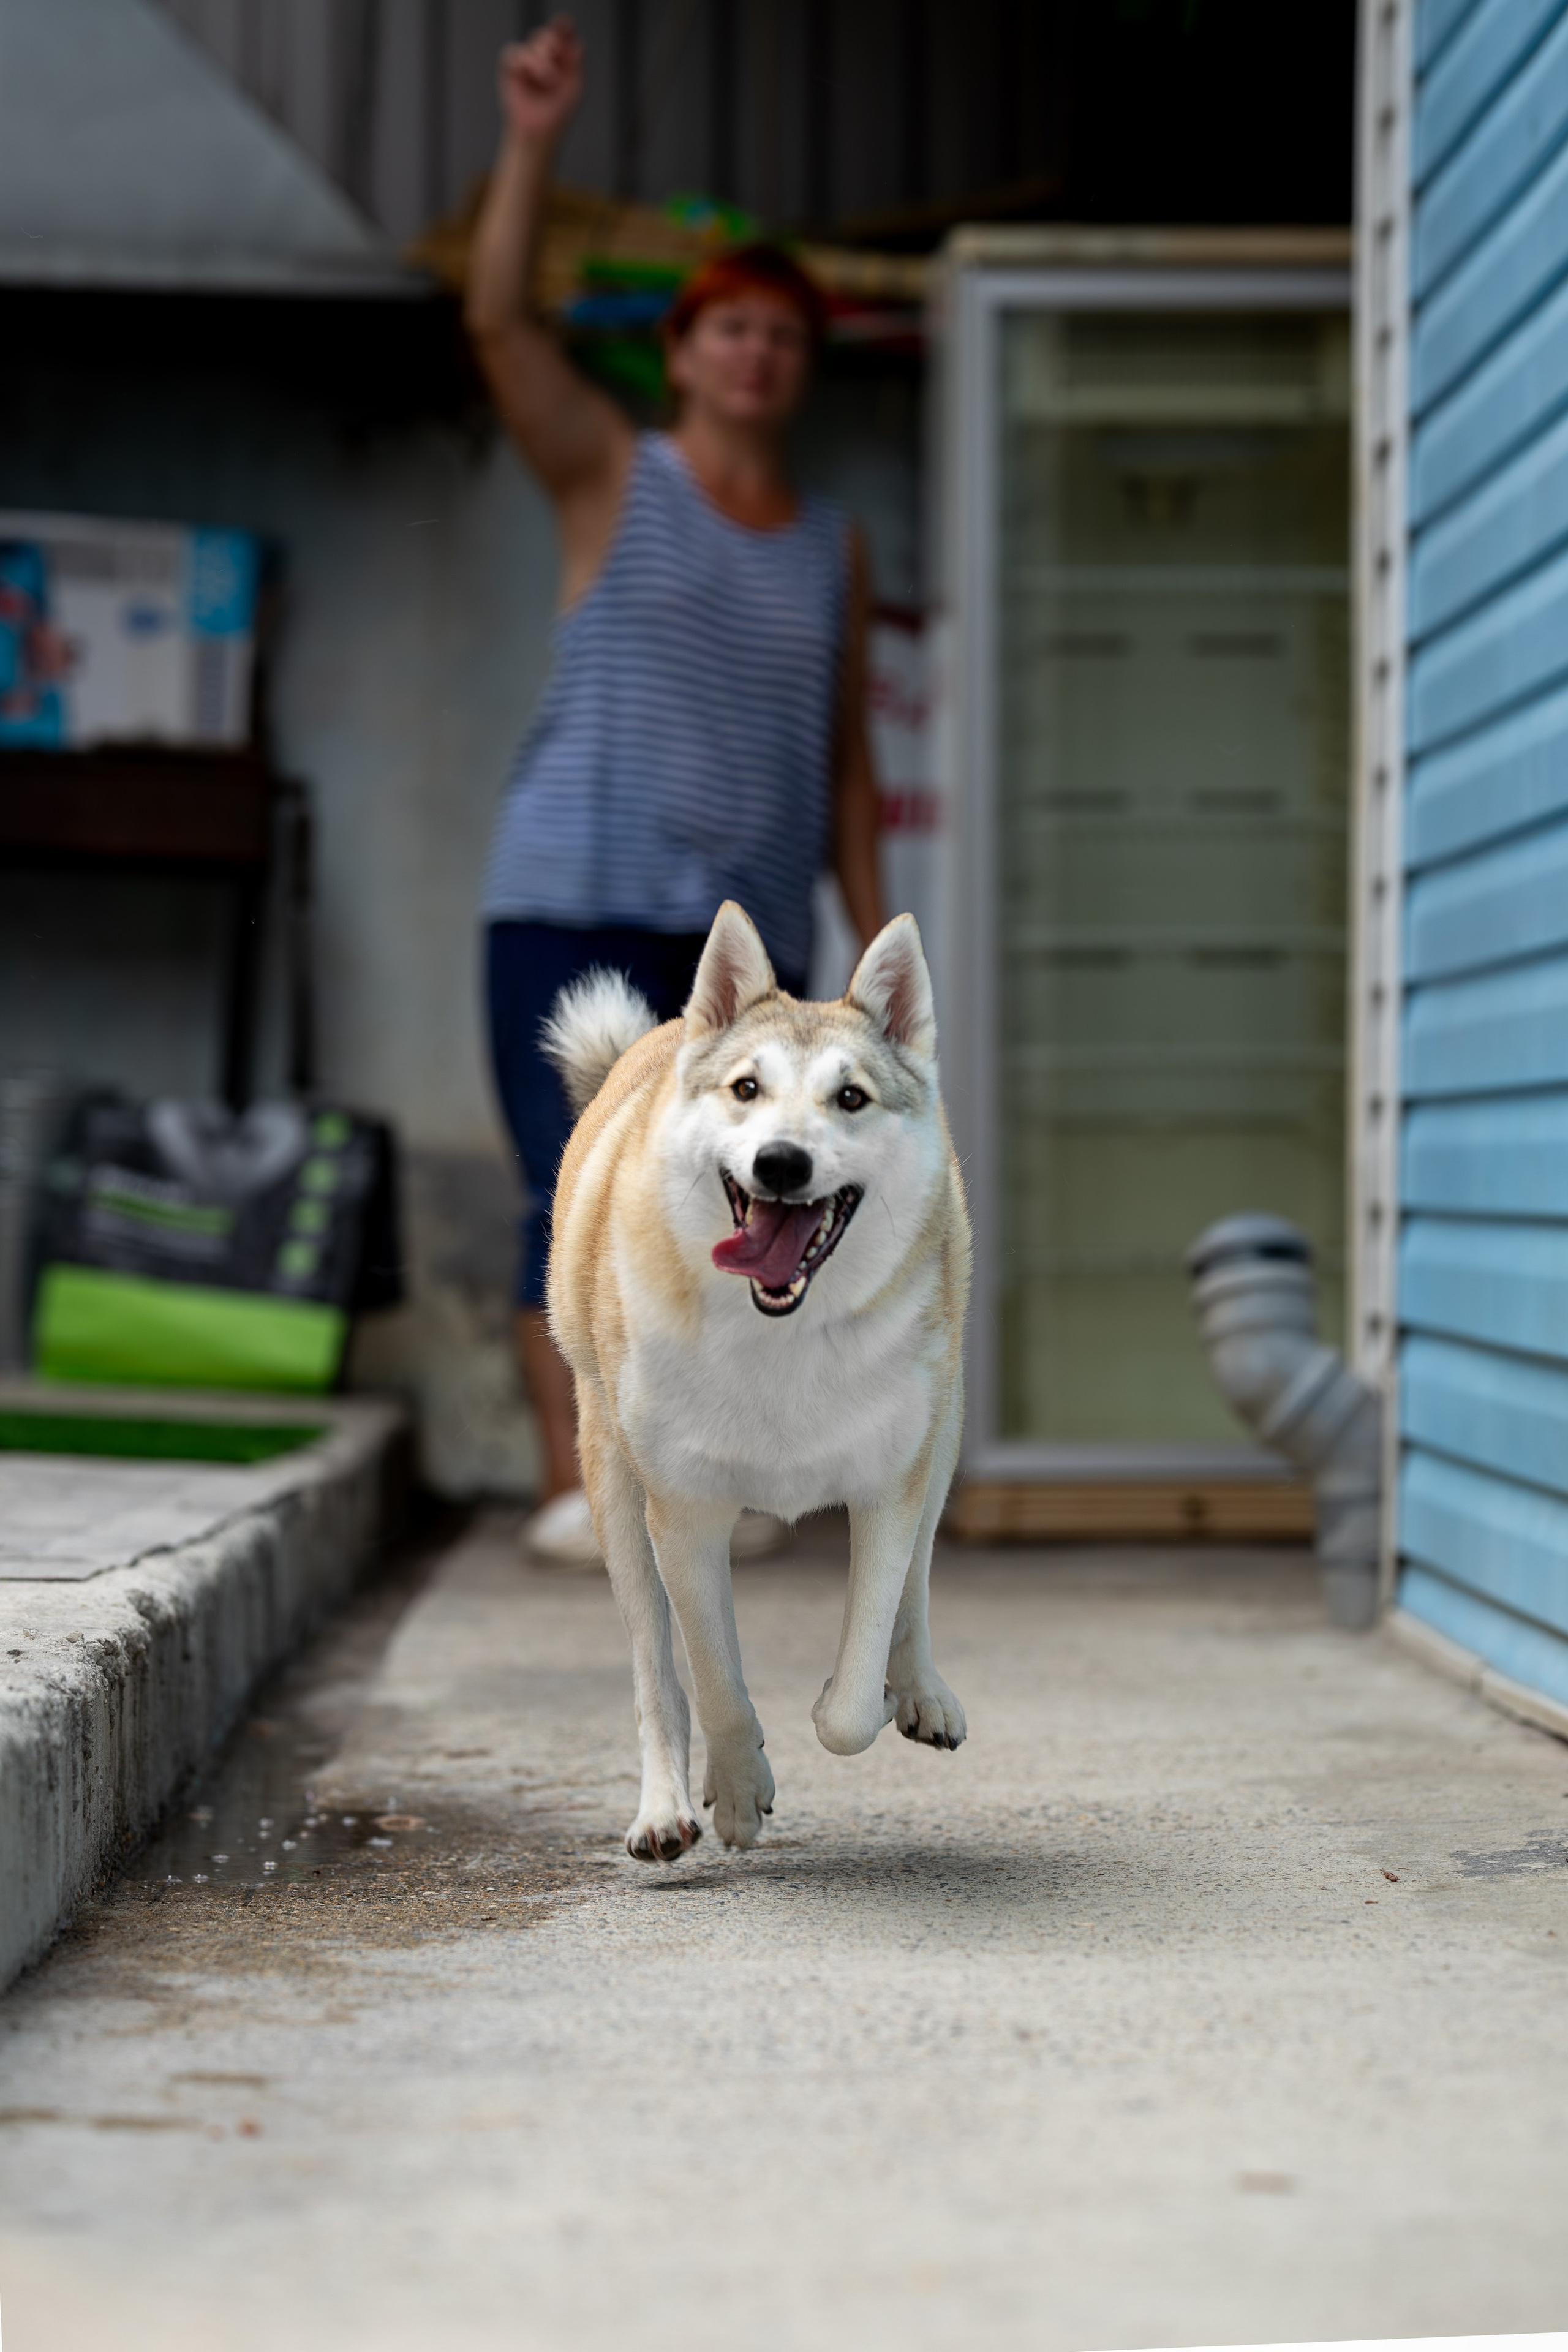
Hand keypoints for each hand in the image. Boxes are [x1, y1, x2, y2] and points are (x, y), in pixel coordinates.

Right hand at [497, 17, 583, 146]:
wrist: (540, 131)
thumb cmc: (558, 113)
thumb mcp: (575, 85)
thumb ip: (576, 62)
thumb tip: (575, 43)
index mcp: (561, 60)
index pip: (562, 35)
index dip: (562, 26)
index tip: (563, 24)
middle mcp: (544, 58)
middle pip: (547, 35)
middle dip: (552, 46)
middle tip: (556, 66)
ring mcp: (527, 62)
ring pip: (532, 42)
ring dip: (541, 60)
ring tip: (548, 80)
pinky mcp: (511, 69)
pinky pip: (514, 52)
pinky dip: (524, 63)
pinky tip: (529, 78)